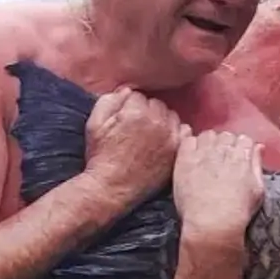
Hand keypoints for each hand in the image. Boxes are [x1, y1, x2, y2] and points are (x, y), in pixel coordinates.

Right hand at [83, 87, 181, 210]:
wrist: (112, 186)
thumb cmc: (101, 156)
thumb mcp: (94, 124)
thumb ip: (109, 101)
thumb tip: (127, 91)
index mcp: (137, 113)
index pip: (138, 96)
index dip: (129, 106)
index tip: (124, 119)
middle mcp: (158, 122)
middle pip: (157, 104)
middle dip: (147, 112)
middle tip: (136, 128)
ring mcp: (171, 136)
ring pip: (171, 116)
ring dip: (162, 121)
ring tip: (149, 135)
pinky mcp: (179, 150)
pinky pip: (184, 131)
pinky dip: (176, 132)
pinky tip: (164, 141)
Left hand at [173, 130, 264, 243]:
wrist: (212, 222)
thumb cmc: (239, 210)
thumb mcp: (258, 189)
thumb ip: (257, 164)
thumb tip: (259, 147)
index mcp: (243, 157)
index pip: (244, 139)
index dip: (240, 147)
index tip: (236, 158)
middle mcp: (224, 150)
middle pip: (225, 135)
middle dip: (224, 144)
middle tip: (220, 160)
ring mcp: (203, 154)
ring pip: (207, 135)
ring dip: (208, 143)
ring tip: (206, 158)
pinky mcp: (185, 160)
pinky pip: (188, 141)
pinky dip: (191, 145)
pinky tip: (193, 158)